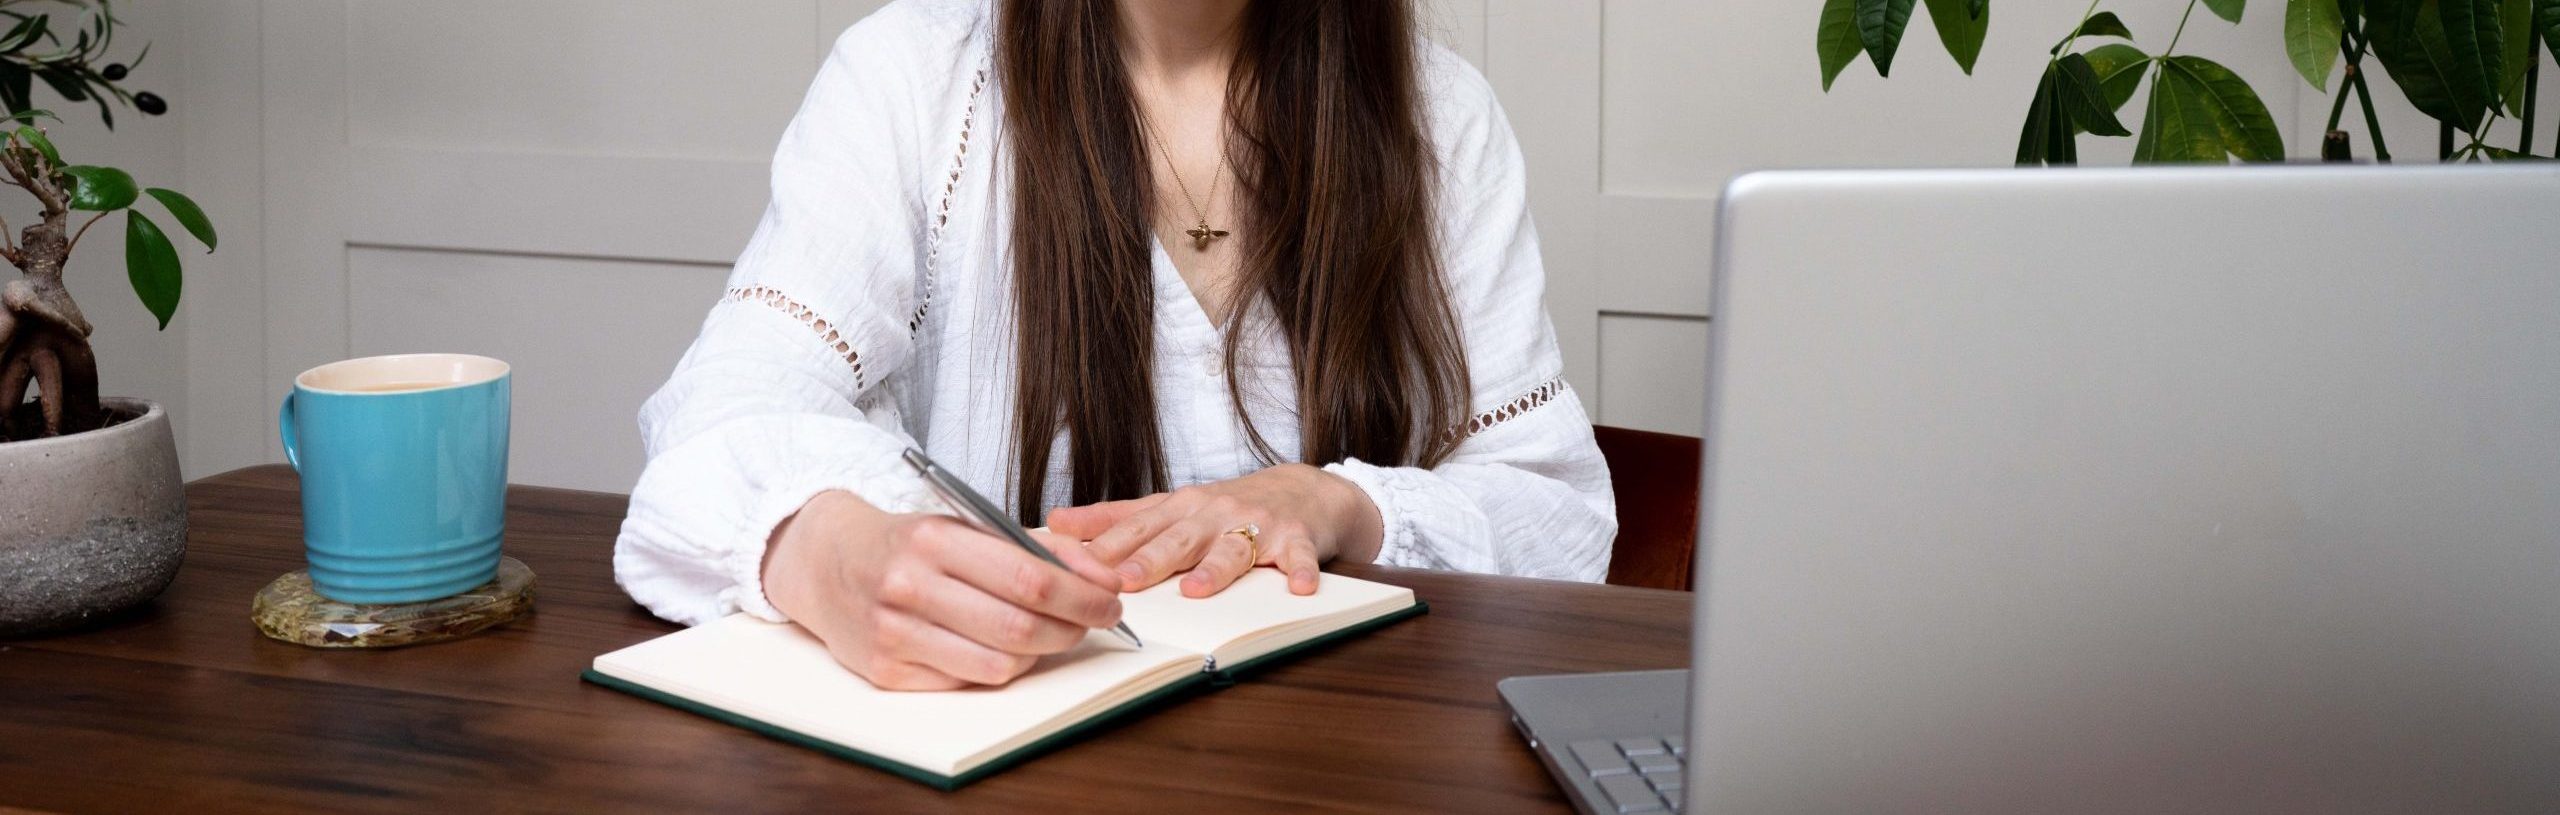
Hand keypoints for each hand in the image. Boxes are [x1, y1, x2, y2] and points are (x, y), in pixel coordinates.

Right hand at [762, 490, 1125, 690]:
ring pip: (998, 664)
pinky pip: (967, 682)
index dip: (1082, 596)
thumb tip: (1101, 576)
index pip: (1029, 578)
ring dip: (1040, 654)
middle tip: (1092, 621)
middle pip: (1019, 626)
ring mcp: (894, 633)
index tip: (1110, 600)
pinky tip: (1004, 648)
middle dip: (1072, 629)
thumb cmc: (907, 543)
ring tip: (1049, 634)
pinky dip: (999, 668)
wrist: (826, 561)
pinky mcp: (886, 671)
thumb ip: (1034, 546)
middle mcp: (910, 587)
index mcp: (935, 540)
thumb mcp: (965, 524)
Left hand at [1047, 464, 1382, 597]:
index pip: (1136, 528)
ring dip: (1215, 569)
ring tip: (1196, 589)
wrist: (1301, 489)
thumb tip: (1053, 524)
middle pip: (1178, 538)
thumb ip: (1114, 519)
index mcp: (1179, 509)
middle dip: (1150, 559)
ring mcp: (1256, 525)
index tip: (1076, 566)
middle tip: (1126, 581)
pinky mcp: (1297, 537)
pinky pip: (1301, 556)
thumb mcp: (1169, 507)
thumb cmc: (1225, 507)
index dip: (1107, 547)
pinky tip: (1300, 588)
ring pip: (1232, 548)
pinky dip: (1303, 571)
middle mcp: (1213, 513)